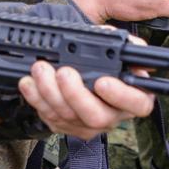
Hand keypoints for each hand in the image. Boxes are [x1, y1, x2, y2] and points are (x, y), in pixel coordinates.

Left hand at [18, 36, 155, 139]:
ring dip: (50, 93)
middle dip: (75, 94)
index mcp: (135, 95)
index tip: (102, 82)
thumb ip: (128, 43)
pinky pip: (51, 118)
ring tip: (40, 69)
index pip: (138, 104)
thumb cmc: (103, 53)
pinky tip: (30, 83)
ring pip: (69, 117)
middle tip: (64, 73)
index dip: (121, 95)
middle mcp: (114, 114)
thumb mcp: (120, 43)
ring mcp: (89, 124)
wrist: (79, 62)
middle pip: (98, 117)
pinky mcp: (67, 126)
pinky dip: (37, 99)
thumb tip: (130, 45)